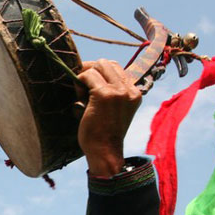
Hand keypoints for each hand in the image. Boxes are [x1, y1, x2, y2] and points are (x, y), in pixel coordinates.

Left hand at [76, 59, 141, 176]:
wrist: (104, 152)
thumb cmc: (104, 133)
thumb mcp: (115, 109)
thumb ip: (112, 92)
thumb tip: (91, 71)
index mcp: (134, 93)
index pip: (116, 67)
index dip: (99, 72)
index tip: (89, 84)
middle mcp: (129, 90)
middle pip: (106, 63)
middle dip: (91, 70)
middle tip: (82, 86)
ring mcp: (118, 91)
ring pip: (97, 66)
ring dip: (85, 77)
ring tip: (81, 95)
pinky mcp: (104, 95)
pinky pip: (87, 76)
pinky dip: (79, 82)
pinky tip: (79, 99)